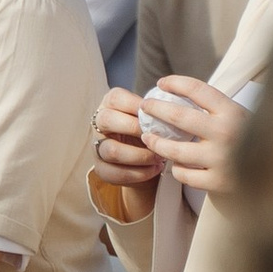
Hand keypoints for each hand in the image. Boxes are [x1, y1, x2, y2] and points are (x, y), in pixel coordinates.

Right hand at [88, 87, 160, 213]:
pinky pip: (115, 173)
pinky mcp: (101, 169)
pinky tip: (154, 170)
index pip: (116, 98)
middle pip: (107, 120)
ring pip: (111, 150)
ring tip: (159, 157)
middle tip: (156, 136)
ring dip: (140, 155)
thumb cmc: (152, 130)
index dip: (135, 105)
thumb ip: (157, 111)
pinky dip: (139, 173)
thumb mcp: (152, 116)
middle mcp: (99, 124)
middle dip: (134, 128)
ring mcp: (97, 147)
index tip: (155, 113)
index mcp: (111, 104)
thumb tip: (175, 109)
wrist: (147, 159)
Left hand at [136, 75, 244, 201]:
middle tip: (144, 108)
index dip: (176, 83)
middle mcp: (226, 133)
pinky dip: (177, 169)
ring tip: (148, 138)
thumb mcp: (240, 117)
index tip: (161, 83)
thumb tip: (179, 93)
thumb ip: (216, 108)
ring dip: (156, 143)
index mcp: (232, 112)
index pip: (198, 89)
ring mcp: (221, 159)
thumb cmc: (251, 140)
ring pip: (174, 150)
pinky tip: (176, 164)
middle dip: (155, 109)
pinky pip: (184, 174)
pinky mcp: (218, 182)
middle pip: (178, 117)